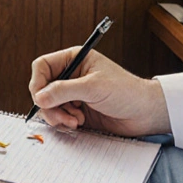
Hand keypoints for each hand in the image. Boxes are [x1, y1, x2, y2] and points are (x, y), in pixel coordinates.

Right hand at [28, 49, 169, 136]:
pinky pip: (58, 116)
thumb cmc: (126, 92)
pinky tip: (78, 123)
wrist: (145, 113)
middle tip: (63, 116)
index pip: (42, 66)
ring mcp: (73, 93)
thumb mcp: (93, 87)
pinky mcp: (76, 110)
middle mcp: (71, 75)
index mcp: (74, 60)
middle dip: (49, 104)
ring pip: (48, 105)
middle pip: (42, 88)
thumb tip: (39, 97)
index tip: (40, 98)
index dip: (38, 82)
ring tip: (75, 121)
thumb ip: (63, 91)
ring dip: (58, 115)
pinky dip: (64, 122)